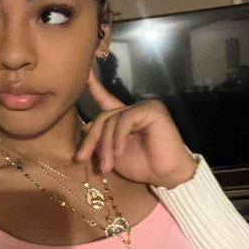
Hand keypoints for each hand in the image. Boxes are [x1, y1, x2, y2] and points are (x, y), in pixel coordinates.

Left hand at [76, 70, 197, 188]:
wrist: (166, 176)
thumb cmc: (142, 167)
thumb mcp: (112, 155)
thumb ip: (100, 140)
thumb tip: (86, 126)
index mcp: (123, 119)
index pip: (105, 99)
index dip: (94, 87)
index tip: (84, 72)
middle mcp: (132, 110)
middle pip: (103, 117)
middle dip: (91, 139)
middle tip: (82, 158)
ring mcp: (143, 108)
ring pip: (112, 119)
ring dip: (105, 144)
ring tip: (106, 165)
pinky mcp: (152, 110)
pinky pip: (125, 120)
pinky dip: (118, 138)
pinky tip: (119, 153)